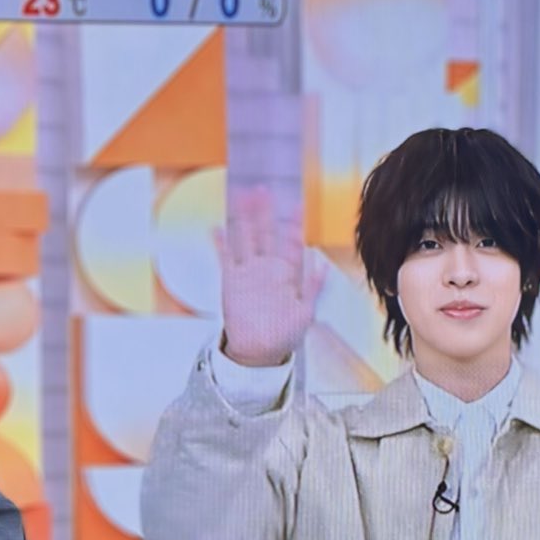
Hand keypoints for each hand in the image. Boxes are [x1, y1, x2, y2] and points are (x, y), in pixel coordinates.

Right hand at [217, 187, 325, 367]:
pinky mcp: (232, 281)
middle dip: (265, 212)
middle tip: (264, 188)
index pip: (292, 243)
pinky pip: (226, 258)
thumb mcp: (306, 312)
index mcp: (289, 273)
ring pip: (246, 239)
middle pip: (266, 233)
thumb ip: (314, 287)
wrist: (260, 351)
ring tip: (241, 196)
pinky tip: (216, 227)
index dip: (293, 224)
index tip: (296, 204)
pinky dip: (221, 243)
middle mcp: (268, 268)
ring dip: (244, 219)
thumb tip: (323, 264)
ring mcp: (249, 272)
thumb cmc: (286, 333)